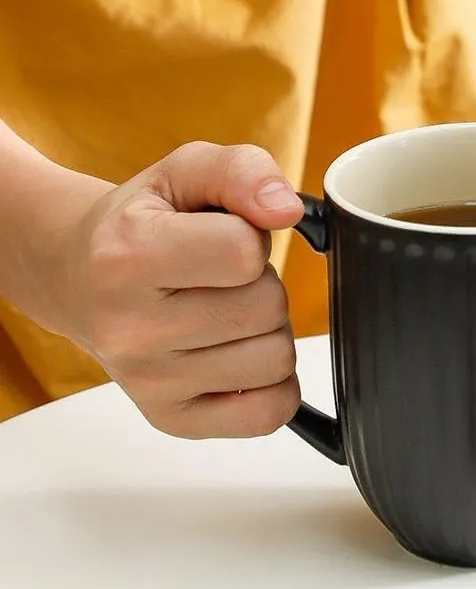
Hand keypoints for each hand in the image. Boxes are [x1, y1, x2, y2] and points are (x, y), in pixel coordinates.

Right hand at [37, 142, 304, 438]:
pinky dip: (272, 383)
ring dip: (267, 330)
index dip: (251, 236)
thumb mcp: (187, 170)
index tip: (222, 235)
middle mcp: (131, 328)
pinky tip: (238, 353)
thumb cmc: (141, 222)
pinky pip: (268, 413)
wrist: (78, 275)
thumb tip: (285, 210)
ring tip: (224, 310)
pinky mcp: (172, 418)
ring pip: (276, 359)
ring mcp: (150, 381)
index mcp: (128, 256)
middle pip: (267, 308)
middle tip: (222, 277)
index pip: (244, 252)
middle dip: (262, 283)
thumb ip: (243, 171)